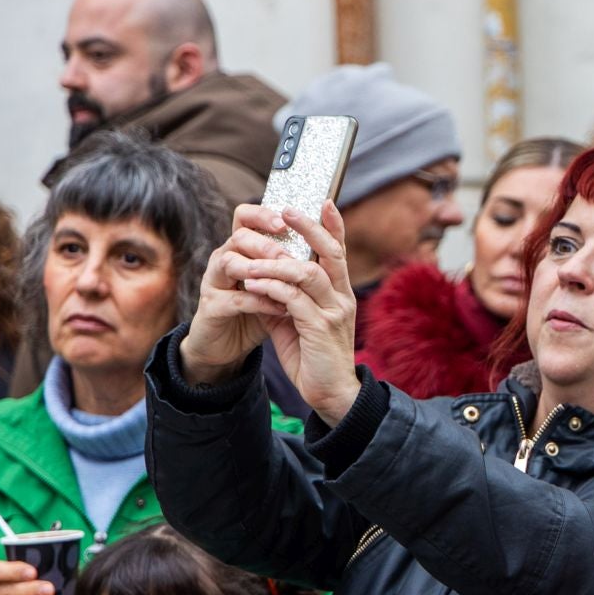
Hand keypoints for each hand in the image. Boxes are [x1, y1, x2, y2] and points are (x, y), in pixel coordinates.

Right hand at [181, 204, 293, 384]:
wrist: (229, 347)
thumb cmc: (260, 311)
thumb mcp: (281, 284)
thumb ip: (298, 266)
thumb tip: (334, 245)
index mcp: (242, 250)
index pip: (245, 217)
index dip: (264, 213)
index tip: (287, 218)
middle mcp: (225, 260)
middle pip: (239, 236)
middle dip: (267, 244)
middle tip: (289, 256)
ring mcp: (215, 283)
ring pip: (229, 262)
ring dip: (260, 269)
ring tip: (286, 281)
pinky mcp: (212, 308)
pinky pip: (235, 299)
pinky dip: (260, 302)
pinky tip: (281, 308)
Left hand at [196, 203, 362, 422]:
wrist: (331, 394)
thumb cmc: (314, 358)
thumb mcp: (297, 321)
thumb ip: (285, 298)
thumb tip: (263, 278)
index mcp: (341, 294)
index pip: (340, 252)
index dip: (333, 225)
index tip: (323, 200)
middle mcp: (343, 298)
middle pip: (331, 253)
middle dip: (309, 228)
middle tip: (287, 210)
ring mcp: (334, 312)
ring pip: (307, 273)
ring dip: (275, 263)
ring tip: (250, 260)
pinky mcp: (320, 329)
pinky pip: (294, 299)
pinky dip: (271, 288)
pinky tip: (253, 284)